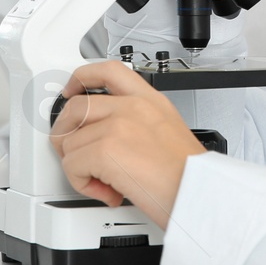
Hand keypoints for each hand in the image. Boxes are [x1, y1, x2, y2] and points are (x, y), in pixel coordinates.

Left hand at [49, 60, 208, 227]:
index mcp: (150, 101)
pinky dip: (82, 184)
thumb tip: (106, 138)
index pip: (109, 71)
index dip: (82, 77)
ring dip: (80, 169)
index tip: (72, 89)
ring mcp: (118, 125)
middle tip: (79, 157)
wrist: (197, 193)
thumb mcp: (169, 132)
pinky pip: (72, 166)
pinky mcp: (106, 150)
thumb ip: (138, 125)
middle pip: (75, 108)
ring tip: (105, 182)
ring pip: (70, 142)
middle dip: (67, 136)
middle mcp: (133, 107)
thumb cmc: (188, 175)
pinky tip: (107, 191)